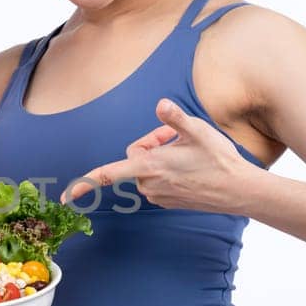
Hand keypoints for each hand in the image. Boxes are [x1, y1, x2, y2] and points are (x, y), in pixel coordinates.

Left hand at [61, 97, 257, 212]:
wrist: (239, 191)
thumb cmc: (219, 160)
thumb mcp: (198, 131)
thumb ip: (174, 118)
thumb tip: (161, 104)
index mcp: (150, 168)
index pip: (108, 174)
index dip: (84, 183)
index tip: (66, 198)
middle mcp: (149, 185)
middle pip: (135, 157)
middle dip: (151, 143)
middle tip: (177, 138)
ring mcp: (158, 196)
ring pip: (147, 168)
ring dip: (161, 157)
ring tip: (188, 154)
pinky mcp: (168, 201)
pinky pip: (157, 179)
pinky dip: (167, 170)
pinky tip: (190, 167)